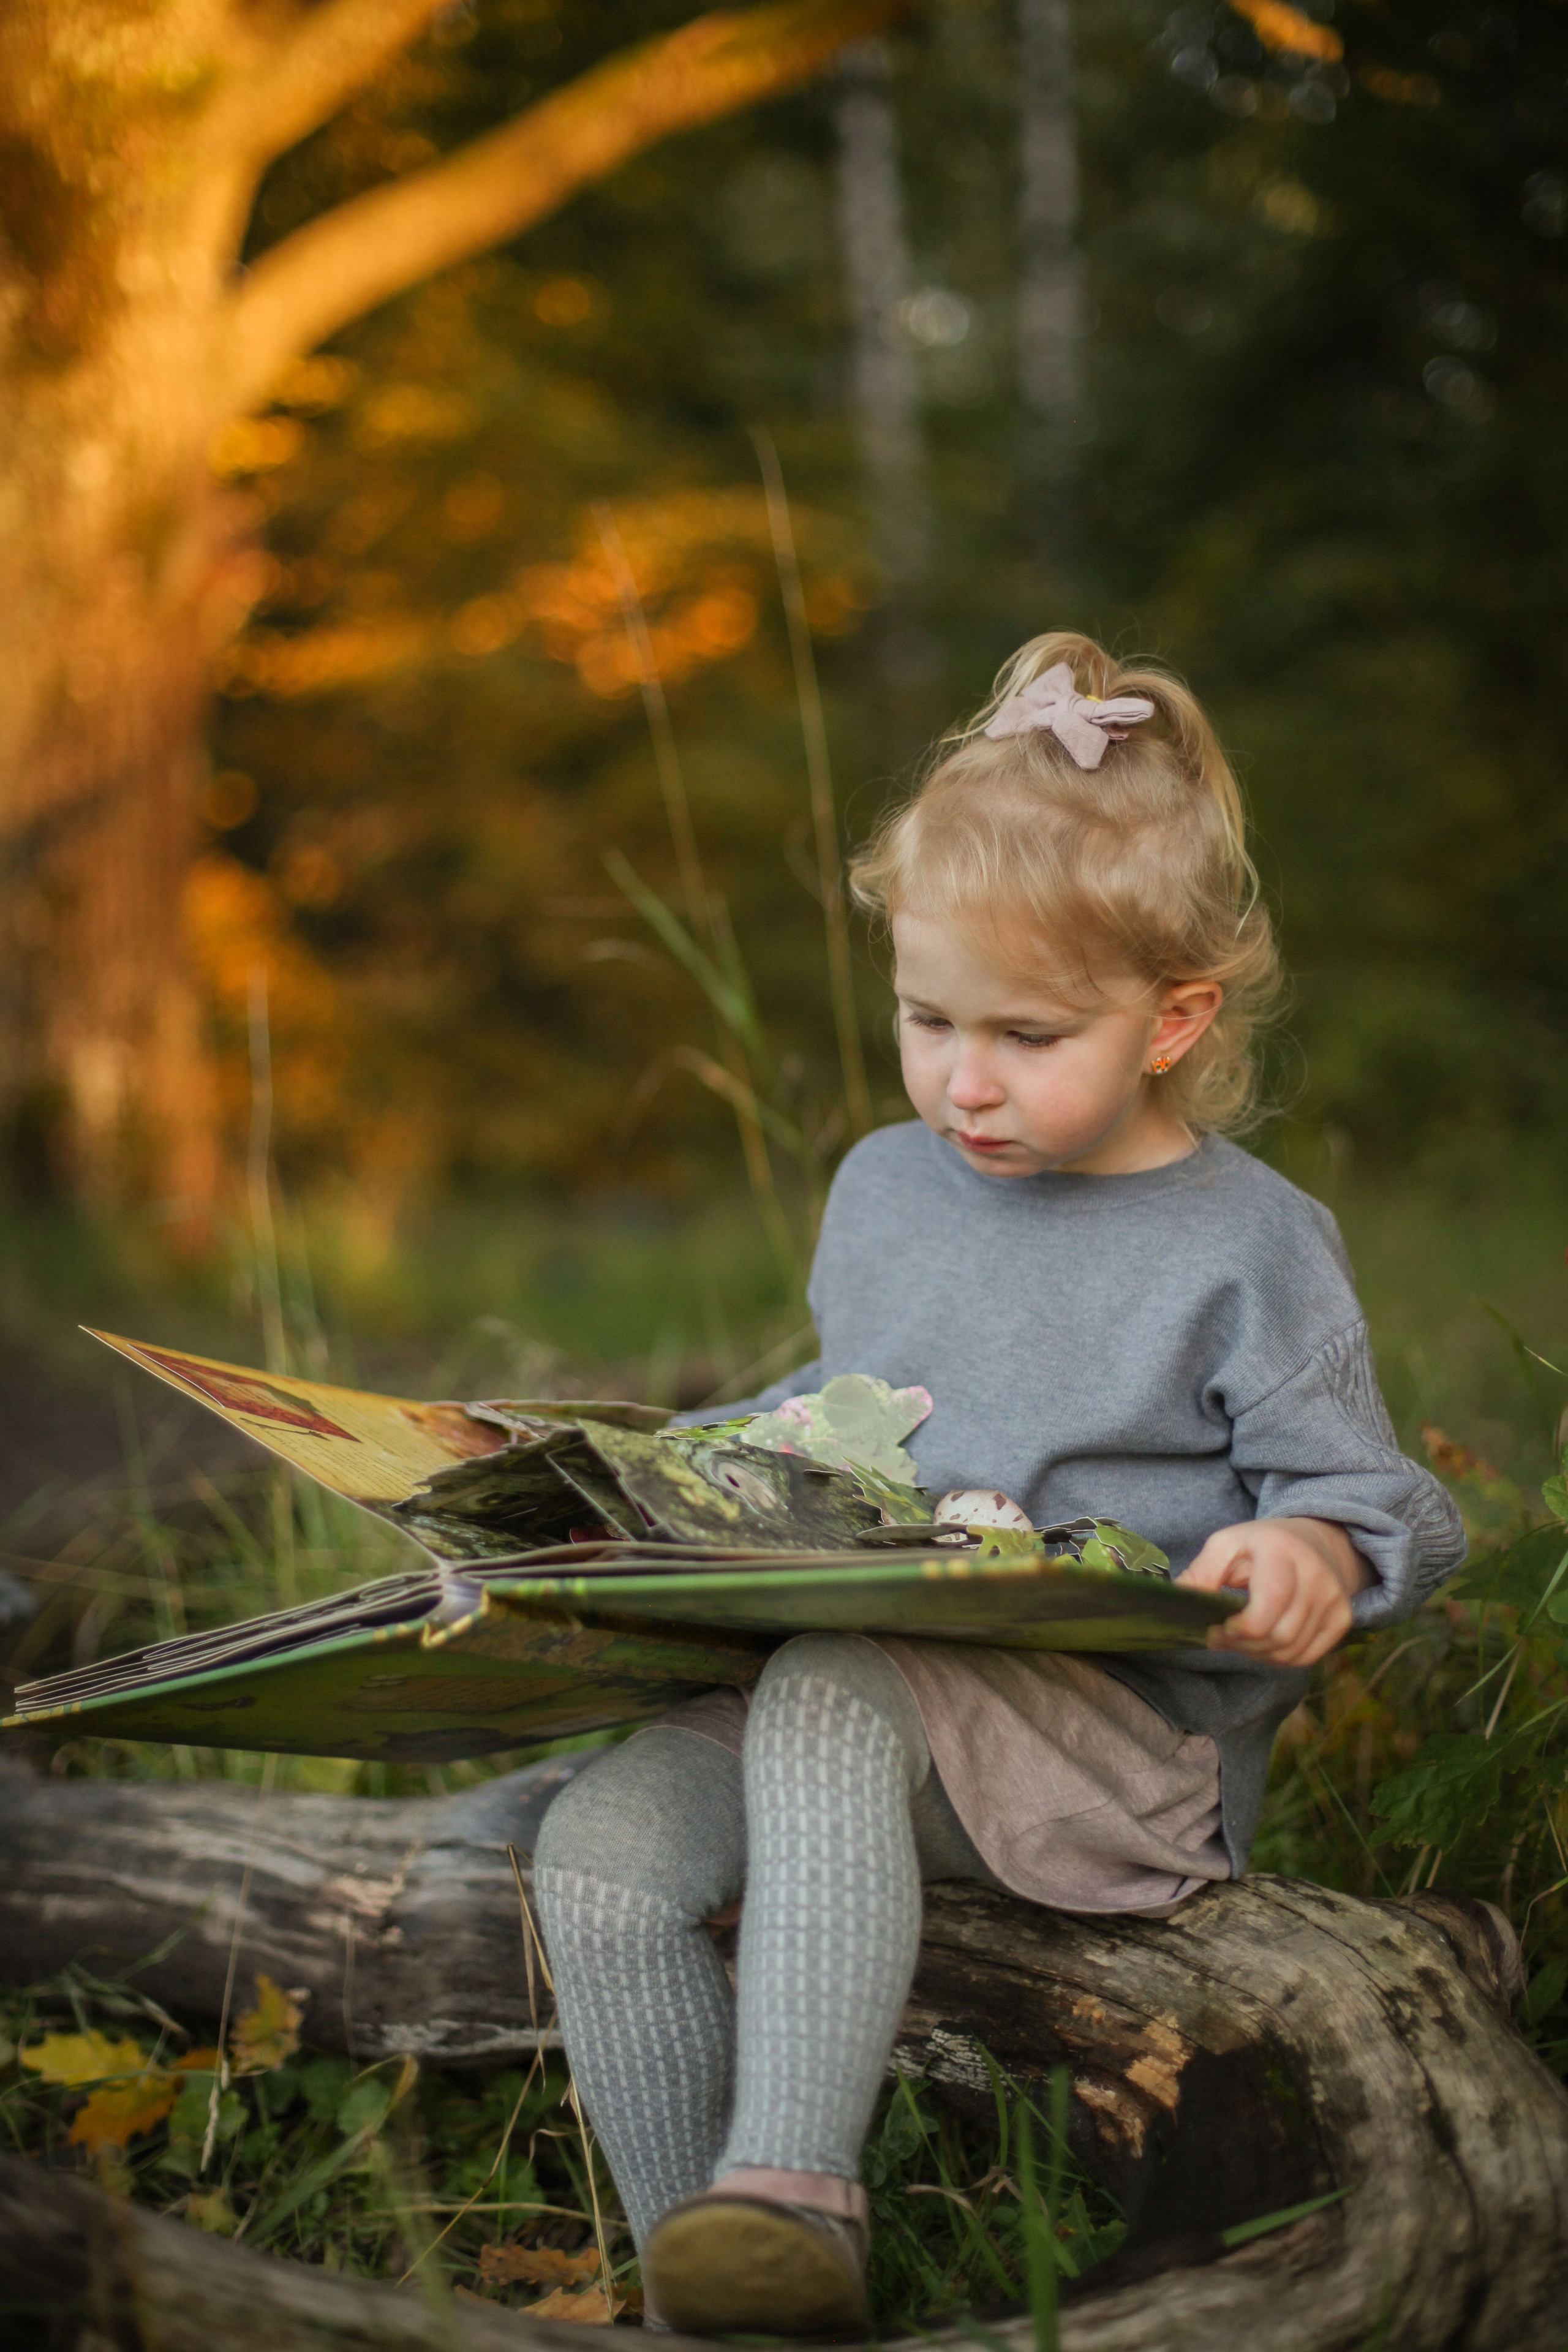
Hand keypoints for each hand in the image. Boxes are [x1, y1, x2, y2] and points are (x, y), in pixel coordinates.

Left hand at [1178, 1517, 1373, 1666]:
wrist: (1314, 1542)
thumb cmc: (1260, 1546)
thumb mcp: (1225, 1545)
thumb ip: (1201, 1574)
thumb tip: (1177, 1604)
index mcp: (1282, 1551)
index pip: (1268, 1606)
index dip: (1240, 1630)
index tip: (1218, 1628)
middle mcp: (1316, 1575)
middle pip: (1279, 1636)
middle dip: (1243, 1646)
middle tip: (1222, 1637)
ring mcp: (1334, 1599)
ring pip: (1291, 1652)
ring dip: (1258, 1654)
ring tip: (1241, 1638)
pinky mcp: (1342, 1619)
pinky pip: (1306, 1657)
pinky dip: (1279, 1658)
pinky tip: (1264, 1641)